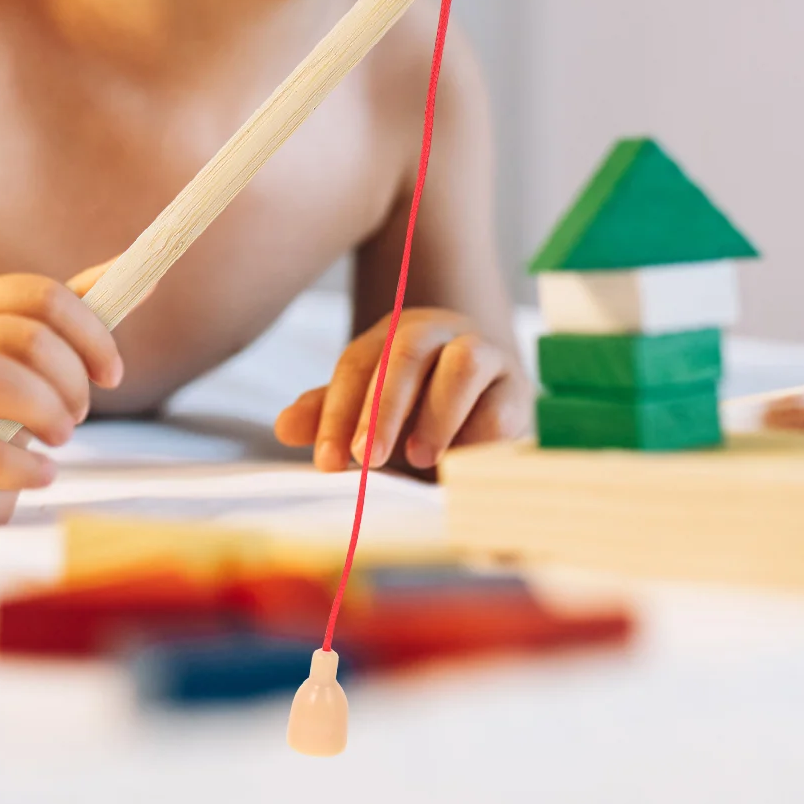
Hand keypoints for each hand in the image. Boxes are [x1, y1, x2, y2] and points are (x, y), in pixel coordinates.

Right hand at [0, 268, 121, 530]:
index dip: (90, 333)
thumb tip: (144, 275)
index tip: (112, 374)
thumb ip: (76, 315)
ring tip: (59, 437)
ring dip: (43, 408)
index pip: (39, 294)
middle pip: (22, 336)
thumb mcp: (25, 357)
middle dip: (69, 379)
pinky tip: (42, 474)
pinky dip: (19, 464)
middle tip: (79, 413)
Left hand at [274, 308, 529, 472]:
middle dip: (382, 408)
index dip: (339, 411)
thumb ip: (331, 414)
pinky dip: (478, 439)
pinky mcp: (519, 391)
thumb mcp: (369, 412)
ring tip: (419, 459)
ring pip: (463, 364)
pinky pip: (502, 407)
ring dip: (437, 414)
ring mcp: (485, 355)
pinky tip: (459, 469)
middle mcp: (438, 334)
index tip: (327, 461)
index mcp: (393, 336)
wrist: (487, 411)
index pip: (358, 363)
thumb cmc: (418, 410)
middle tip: (366, 459)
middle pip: (406, 354)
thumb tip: (284, 426)